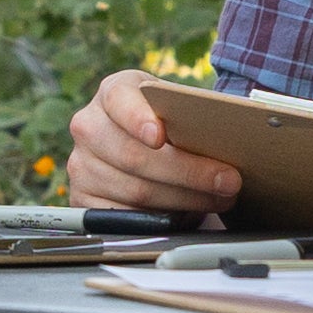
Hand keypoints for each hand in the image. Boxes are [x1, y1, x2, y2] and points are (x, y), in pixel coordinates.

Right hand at [64, 72, 242, 218]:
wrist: (141, 145)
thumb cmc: (168, 124)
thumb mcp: (175, 110)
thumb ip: (191, 116)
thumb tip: (231, 134)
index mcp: (112, 93)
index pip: (119, 100)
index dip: (138, 118)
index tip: (160, 136)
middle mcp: (89, 127)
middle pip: (135, 156)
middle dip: (188, 172)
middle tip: (227, 180)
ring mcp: (81, 165)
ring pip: (136, 191)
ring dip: (185, 199)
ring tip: (220, 198)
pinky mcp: (83, 199)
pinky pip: (125, 216)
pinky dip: (163, 219)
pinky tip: (190, 214)